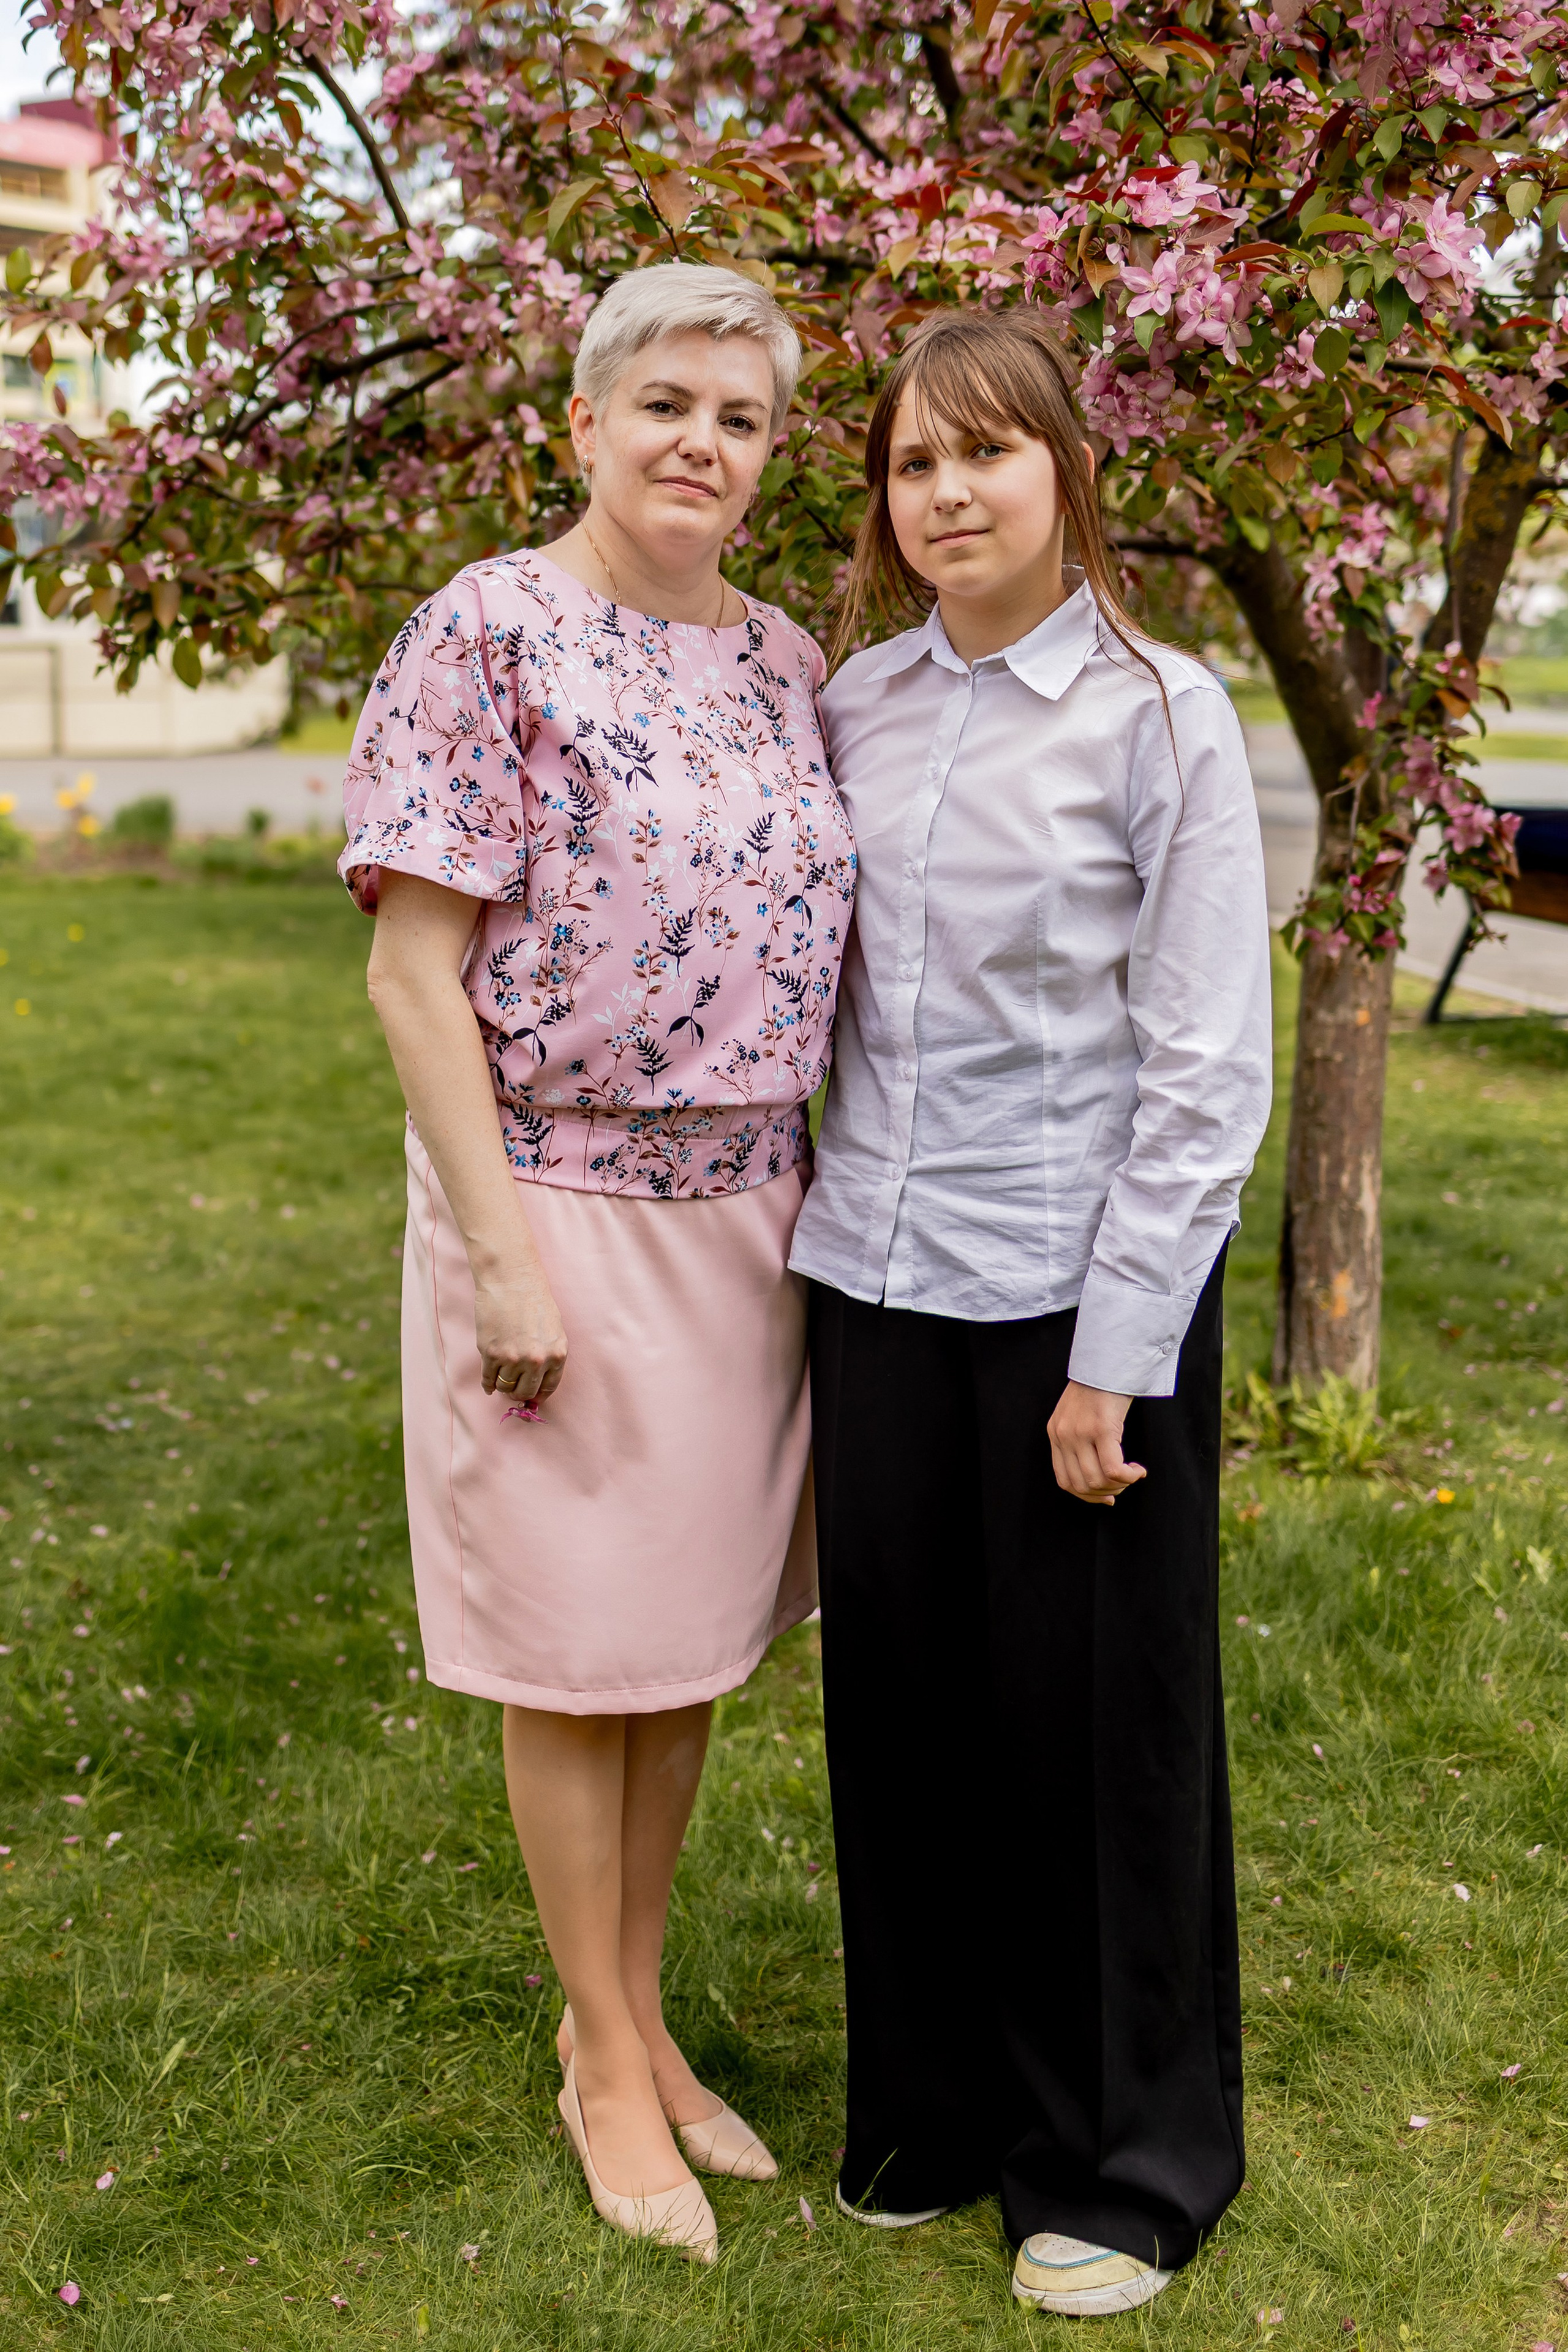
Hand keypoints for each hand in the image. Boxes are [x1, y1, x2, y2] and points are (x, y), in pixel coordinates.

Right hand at [473, 1260, 567, 1402]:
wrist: (511, 1280)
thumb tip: (537, 1379)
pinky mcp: (491, 1354)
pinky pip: (488, 1379)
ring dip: (502, 1386)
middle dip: (518, 1393)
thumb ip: (549, 1354)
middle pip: (525, 1392)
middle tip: (513, 1389)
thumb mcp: (553, 1329)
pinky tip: (488, 1382)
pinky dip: (487, 1384)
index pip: (548, 1387)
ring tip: (501, 1378)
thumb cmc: (533, 1299)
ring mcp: (513, 1358)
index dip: (537, 1395)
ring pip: (505, 1387)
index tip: (531, 1397)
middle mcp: (537, 1360)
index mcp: (557, 1354)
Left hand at [1047, 1380, 1145, 1505]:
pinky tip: (1138, 1470)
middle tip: (1124, 1484)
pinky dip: (1128, 1476)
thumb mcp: (1079, 1416)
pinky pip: (1113, 1469)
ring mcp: (1080, 1433)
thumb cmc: (1100, 1388)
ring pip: (1097, 1480)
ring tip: (1132, 1474)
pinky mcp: (1100, 1429)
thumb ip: (1080, 1441)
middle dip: (1107, 1492)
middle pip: (1081, 1485)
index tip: (1106, 1497)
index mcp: (1056, 1434)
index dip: (1087, 1496)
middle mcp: (1063, 1436)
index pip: (1064, 1480)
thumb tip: (1098, 1478)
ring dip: (1119, 1485)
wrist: (1109, 1361)